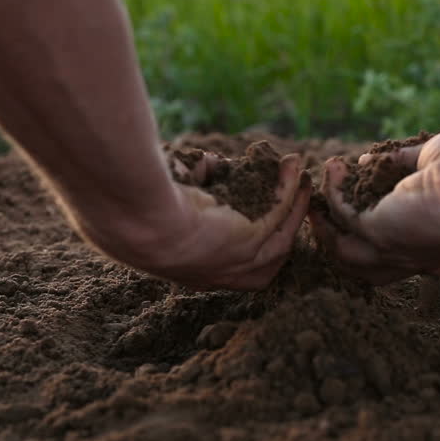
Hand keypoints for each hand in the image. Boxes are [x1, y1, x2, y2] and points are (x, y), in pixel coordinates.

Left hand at [81, 151, 311, 290]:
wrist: (137, 221)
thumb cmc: (140, 213)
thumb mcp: (171, 202)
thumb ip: (195, 184)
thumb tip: (212, 165)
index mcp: (200, 272)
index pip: (238, 264)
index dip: (256, 240)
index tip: (265, 214)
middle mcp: (224, 275)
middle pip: (270, 256)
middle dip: (287, 225)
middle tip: (295, 200)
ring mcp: (239, 263)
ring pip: (281, 236)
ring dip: (294, 206)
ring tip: (302, 181)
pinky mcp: (250, 242)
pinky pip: (279, 213)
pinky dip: (289, 190)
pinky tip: (293, 168)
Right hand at [308, 129, 439, 284]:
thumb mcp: (434, 165)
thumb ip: (401, 164)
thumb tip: (366, 161)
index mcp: (438, 250)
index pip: (398, 259)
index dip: (374, 239)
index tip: (359, 205)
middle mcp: (415, 260)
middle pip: (364, 268)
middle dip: (340, 243)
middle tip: (326, 215)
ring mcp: (394, 250)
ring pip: (345, 253)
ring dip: (326, 225)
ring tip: (314, 198)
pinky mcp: (377, 231)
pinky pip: (342, 214)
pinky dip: (333, 191)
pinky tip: (334, 168)